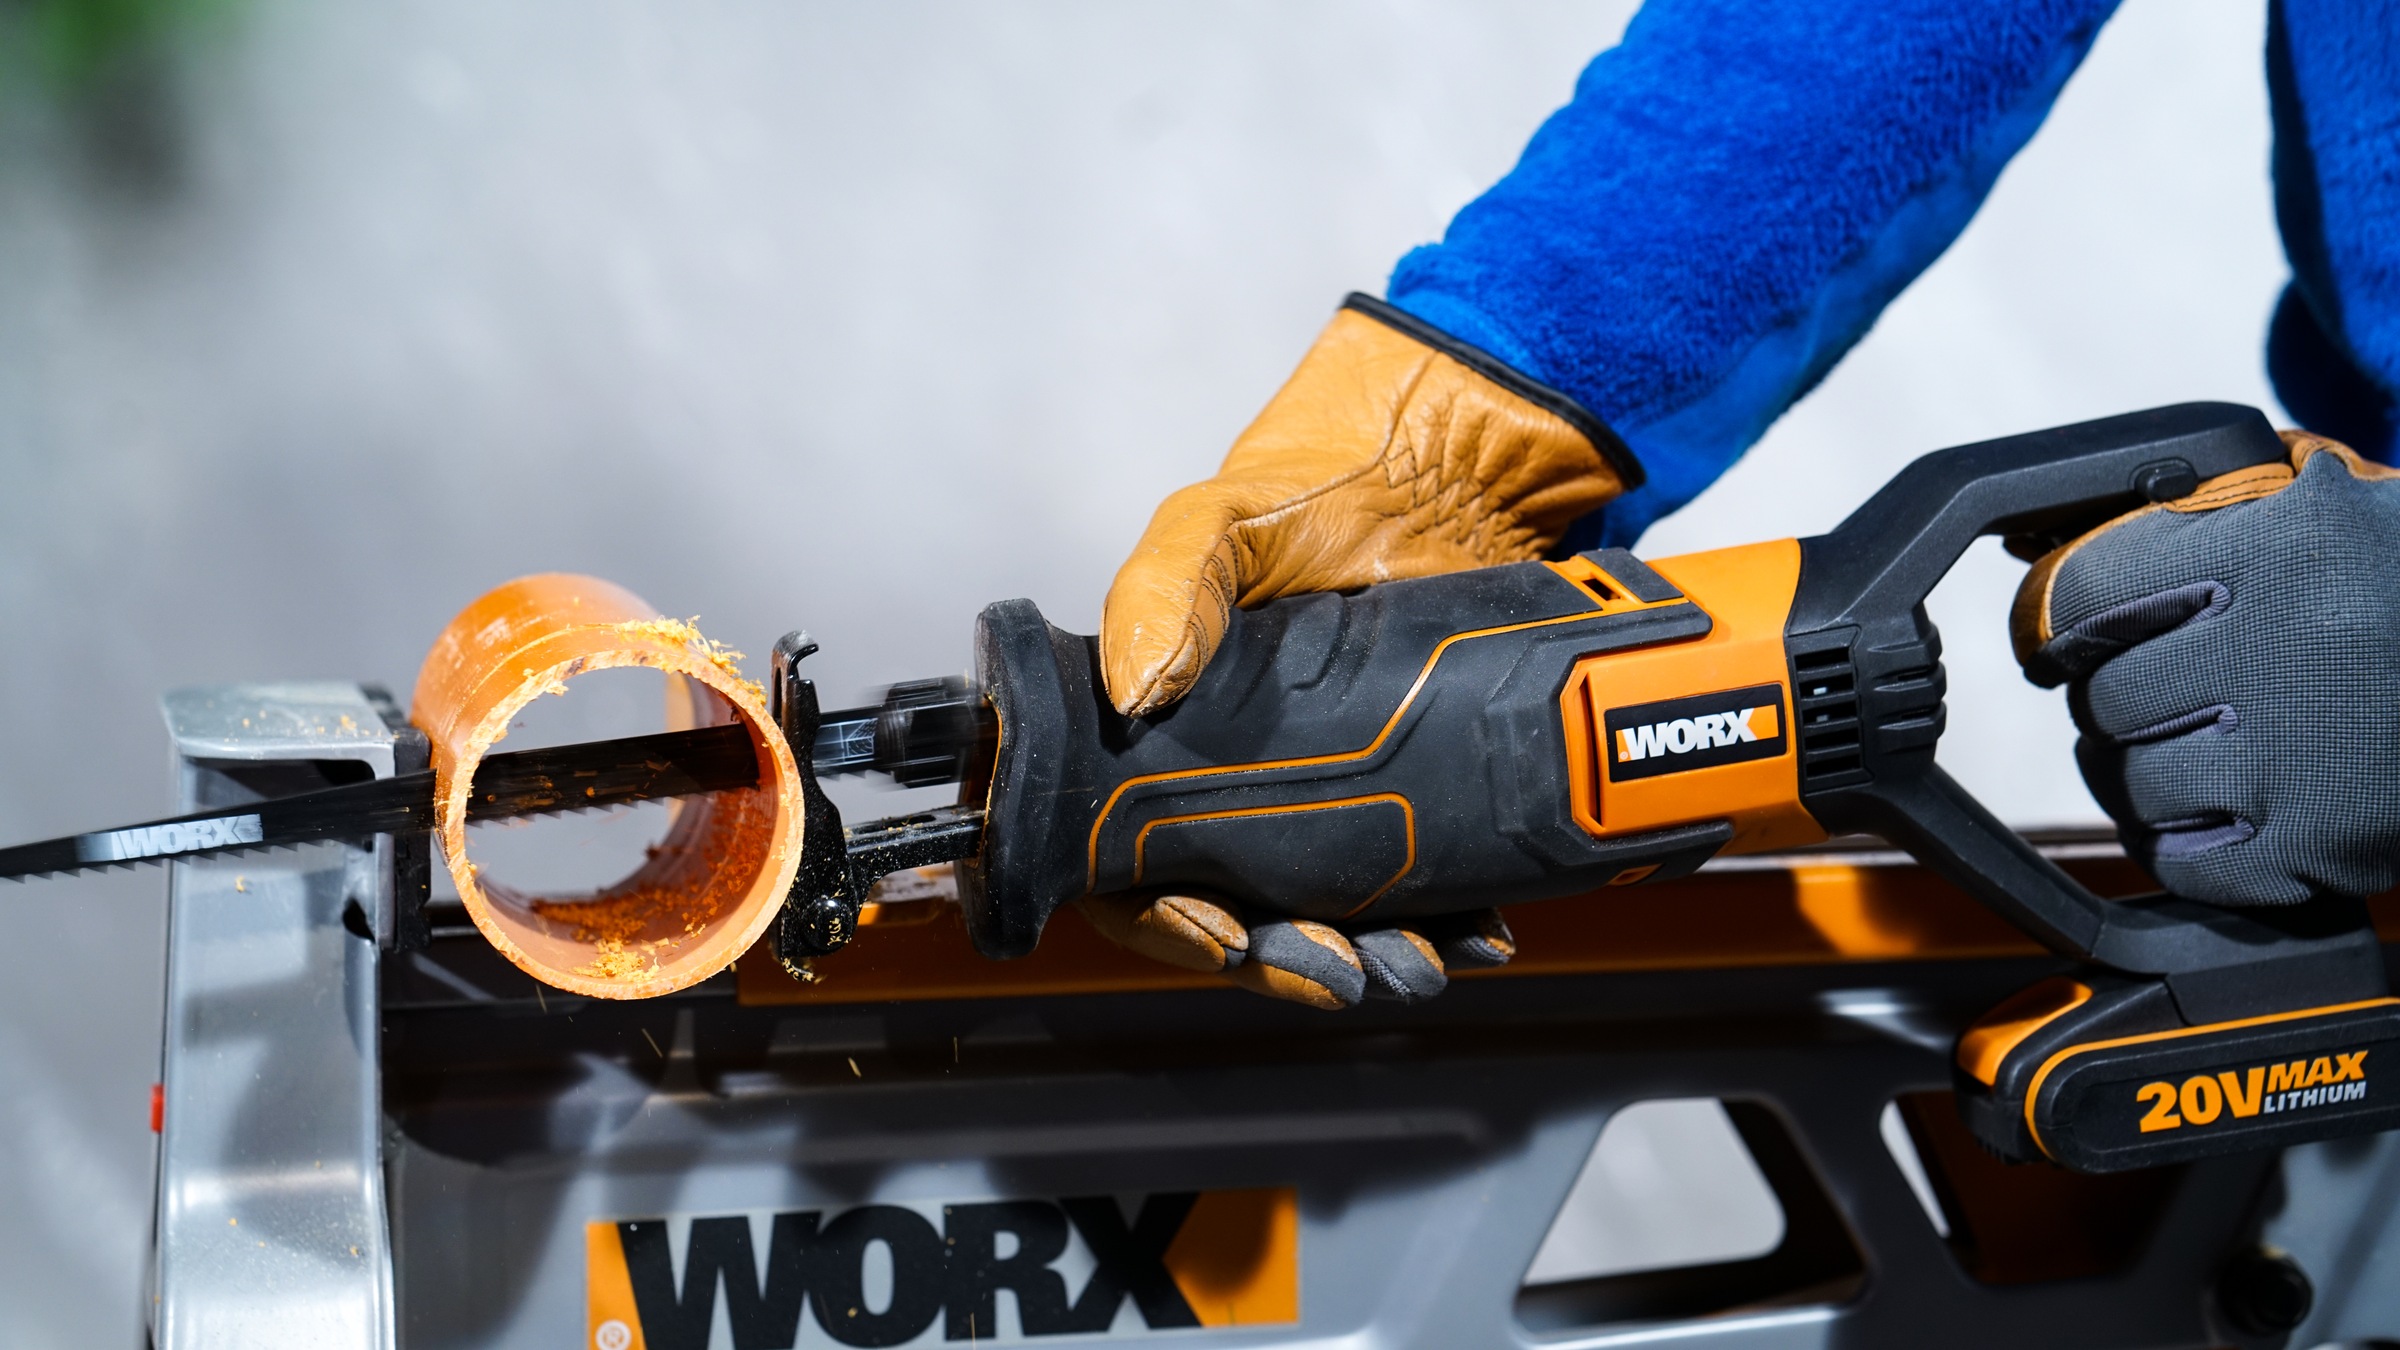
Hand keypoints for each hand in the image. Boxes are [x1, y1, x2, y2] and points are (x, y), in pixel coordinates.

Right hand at [1087, 295, 1631, 1003]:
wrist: (1453, 464)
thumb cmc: (1310, 485)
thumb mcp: (1219, 521)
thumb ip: (1164, 588)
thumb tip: (1135, 691)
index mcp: (1168, 746)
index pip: (1138, 869)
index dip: (1167, 919)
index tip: (1217, 932)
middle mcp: (1246, 787)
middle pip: (1243, 916)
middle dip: (1287, 957)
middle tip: (1338, 968)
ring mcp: (1341, 796)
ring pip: (1336, 918)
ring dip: (1372, 956)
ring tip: (1422, 963)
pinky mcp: (1427, 795)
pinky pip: (1426, 886)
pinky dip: (1449, 921)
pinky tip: (1481, 930)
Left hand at [2013, 431, 2399, 904]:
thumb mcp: (2319, 503)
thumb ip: (2191, 517)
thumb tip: (2041, 562)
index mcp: (2288, 550)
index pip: (2089, 592)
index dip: (2061, 620)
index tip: (2062, 637)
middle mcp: (2293, 652)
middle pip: (2105, 694)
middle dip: (2111, 693)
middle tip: (2153, 689)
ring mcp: (2308, 760)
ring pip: (2130, 781)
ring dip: (2137, 767)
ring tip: (2187, 743)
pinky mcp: (2326, 847)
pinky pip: (2182, 862)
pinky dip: (2178, 840)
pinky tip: (2214, 805)